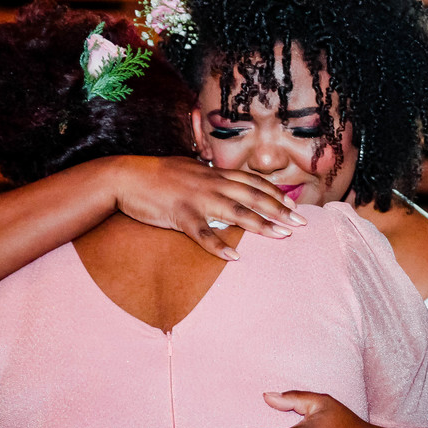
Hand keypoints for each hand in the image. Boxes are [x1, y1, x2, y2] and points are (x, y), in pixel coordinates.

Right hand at [111, 156, 305, 259]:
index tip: (294, 205)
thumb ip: (212, 176)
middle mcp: (212, 184)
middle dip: (280, 210)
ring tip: (282, 236)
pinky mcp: (181, 216)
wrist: (125, 176)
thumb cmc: (158, 174)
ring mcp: (197, 200)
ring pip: (237, 213)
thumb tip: (229, 183)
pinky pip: (204, 234)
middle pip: (253, 197)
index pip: (253, 182)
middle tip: (301, 223)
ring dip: (262, 225)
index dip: (276, 194)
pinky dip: (220, 246)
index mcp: (215, 173)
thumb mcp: (191, 169)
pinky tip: (235, 258)